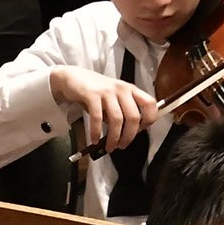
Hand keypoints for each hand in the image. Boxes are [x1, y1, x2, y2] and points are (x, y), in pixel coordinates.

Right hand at [47, 66, 161, 154]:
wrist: (73, 78)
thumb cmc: (94, 91)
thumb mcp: (113, 98)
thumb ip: (121, 112)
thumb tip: (127, 133)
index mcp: (130, 90)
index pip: (150, 103)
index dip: (149, 119)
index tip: (142, 131)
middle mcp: (121, 89)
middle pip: (134, 116)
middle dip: (129, 136)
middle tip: (122, 145)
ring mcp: (107, 91)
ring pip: (117, 119)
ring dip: (114, 137)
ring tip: (110, 146)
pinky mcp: (92, 94)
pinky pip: (97, 117)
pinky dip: (96, 132)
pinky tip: (94, 139)